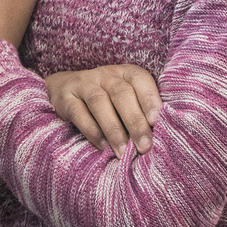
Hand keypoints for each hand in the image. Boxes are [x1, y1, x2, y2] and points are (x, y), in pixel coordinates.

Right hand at [45, 64, 161, 154]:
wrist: (65, 89)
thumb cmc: (108, 100)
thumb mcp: (125, 99)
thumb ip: (141, 113)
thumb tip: (161, 140)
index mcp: (125, 73)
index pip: (140, 80)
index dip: (150, 99)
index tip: (157, 122)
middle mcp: (105, 75)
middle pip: (121, 93)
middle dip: (135, 122)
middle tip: (144, 147)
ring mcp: (84, 84)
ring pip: (99, 103)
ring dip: (114, 130)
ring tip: (123, 152)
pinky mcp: (66, 97)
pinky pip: (79, 113)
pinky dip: (92, 131)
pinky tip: (103, 147)